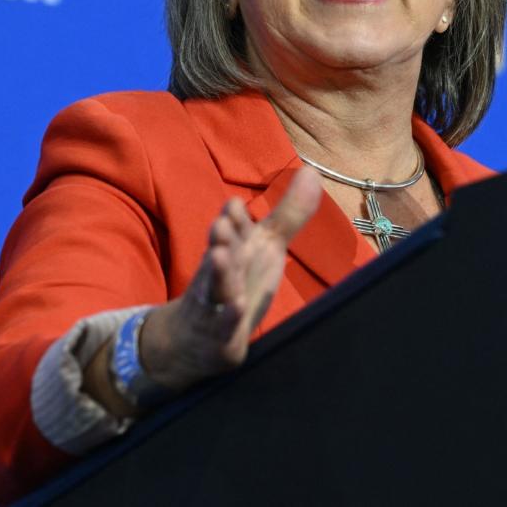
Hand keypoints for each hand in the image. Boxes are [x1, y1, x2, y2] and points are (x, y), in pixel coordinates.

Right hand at [141, 167, 321, 389]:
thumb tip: (312, 170)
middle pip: (223, 253)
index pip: (233, 232)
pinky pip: (223, 327)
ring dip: (218, 273)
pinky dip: (229, 318)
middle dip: (222, 238)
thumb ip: (289, 213)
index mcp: (234, 249)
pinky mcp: (220, 337)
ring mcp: (217, 305)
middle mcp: (222, 273)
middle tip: (221, 223)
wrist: (195, 337)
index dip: (234, 220)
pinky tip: (238, 308)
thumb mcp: (265, 246)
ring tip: (218, 256)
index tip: (233, 205)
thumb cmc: (237, 281)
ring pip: (216, 287)